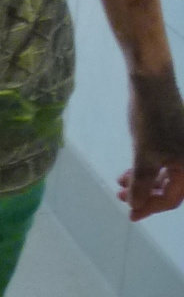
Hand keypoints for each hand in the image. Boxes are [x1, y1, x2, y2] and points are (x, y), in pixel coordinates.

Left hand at [118, 69, 183, 219]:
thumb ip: (141, 183)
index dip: (150, 208)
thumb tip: (135, 206)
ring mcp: (180, 147)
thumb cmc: (151, 120)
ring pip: (163, 174)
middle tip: (121, 197)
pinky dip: (145, 168)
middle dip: (145, 194)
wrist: (151, 82)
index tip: (130, 214)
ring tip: (120, 183)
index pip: (172, 198)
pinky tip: (128, 170)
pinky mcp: (171, 136)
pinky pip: (161, 161)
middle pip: (169, 188)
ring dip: (142, 181)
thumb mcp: (144, 156)